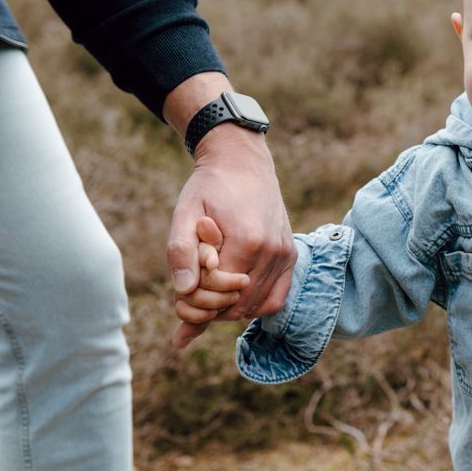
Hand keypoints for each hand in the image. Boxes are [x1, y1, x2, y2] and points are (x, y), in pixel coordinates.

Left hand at [168, 124, 294, 348]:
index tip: (185, 280)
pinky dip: (255, 304)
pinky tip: (236, 294)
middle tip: (194, 289)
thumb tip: (183, 290)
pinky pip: (276, 297)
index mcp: (246, 240)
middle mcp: (272, 250)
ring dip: (231, 307)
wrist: (243, 163)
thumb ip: (180, 252)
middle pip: (237, 304)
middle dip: (210, 305)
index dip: (194, 294)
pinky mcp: (291, 255)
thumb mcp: (185, 213)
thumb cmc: (210, 188)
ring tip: (212, 289)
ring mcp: (285, 254)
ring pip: (256, 305)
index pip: (216, 292)